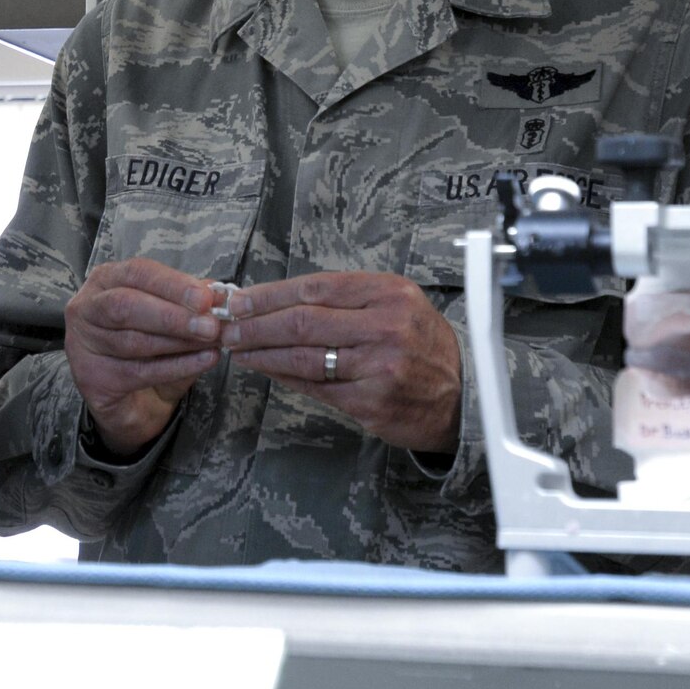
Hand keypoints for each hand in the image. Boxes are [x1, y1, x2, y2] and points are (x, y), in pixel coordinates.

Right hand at [65, 258, 226, 458]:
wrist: (131, 398)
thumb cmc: (149, 346)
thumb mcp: (172, 317)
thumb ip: (189, 303)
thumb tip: (218, 292)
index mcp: (106, 281)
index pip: (138, 273)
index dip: (173, 284)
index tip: (207, 298)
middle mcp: (86, 308)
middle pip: (126, 305)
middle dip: (173, 315)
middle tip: (210, 325)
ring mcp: (83, 344)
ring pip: (133, 340)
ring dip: (179, 342)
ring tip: (212, 343)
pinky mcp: (92, 378)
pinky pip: (138, 371)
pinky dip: (176, 366)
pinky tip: (202, 361)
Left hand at [222, 272, 462, 453]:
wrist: (462, 397)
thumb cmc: (422, 347)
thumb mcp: (398, 306)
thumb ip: (347, 301)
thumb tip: (282, 300)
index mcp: (389, 293)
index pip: (316, 287)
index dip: (271, 294)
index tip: (240, 300)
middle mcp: (385, 326)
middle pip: (302, 321)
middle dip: (256, 324)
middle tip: (227, 326)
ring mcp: (377, 366)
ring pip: (302, 356)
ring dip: (261, 352)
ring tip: (236, 348)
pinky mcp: (369, 401)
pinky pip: (314, 386)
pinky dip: (283, 376)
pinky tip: (265, 369)